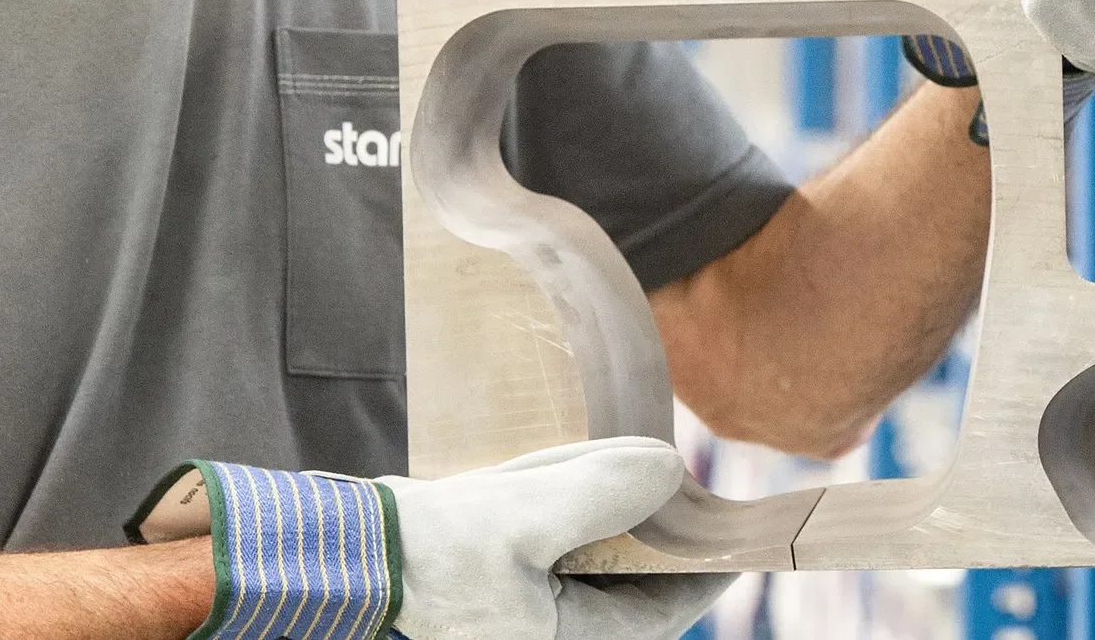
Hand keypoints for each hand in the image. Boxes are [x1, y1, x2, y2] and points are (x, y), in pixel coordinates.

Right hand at [379, 439, 731, 639]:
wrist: (351, 550)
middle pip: (636, 585)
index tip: (742, 529)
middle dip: (665, 535)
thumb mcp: (528, 514)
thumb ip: (604, 492)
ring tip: (646, 470)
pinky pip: (561, 550)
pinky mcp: (503, 582)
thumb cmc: (436, 546)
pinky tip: (576, 473)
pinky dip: (575, 512)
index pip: (666, 609)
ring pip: (600, 564)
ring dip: (620, 517)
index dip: (709, 566)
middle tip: (696, 488)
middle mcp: (552, 632)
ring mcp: (527, 609)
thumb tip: (672, 471)